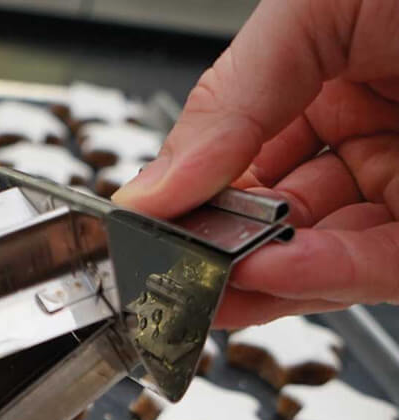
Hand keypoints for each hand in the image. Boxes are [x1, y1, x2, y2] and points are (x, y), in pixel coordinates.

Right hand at [113, 0, 398, 327]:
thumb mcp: (317, 6)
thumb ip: (228, 99)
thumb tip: (152, 187)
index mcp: (328, 73)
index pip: (235, 156)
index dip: (188, 194)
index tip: (148, 224)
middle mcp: (368, 134)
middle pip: (269, 219)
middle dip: (216, 252)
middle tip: (168, 275)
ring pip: (315, 257)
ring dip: (258, 281)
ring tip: (208, 289)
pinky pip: (374, 267)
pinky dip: (321, 279)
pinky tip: (270, 278)